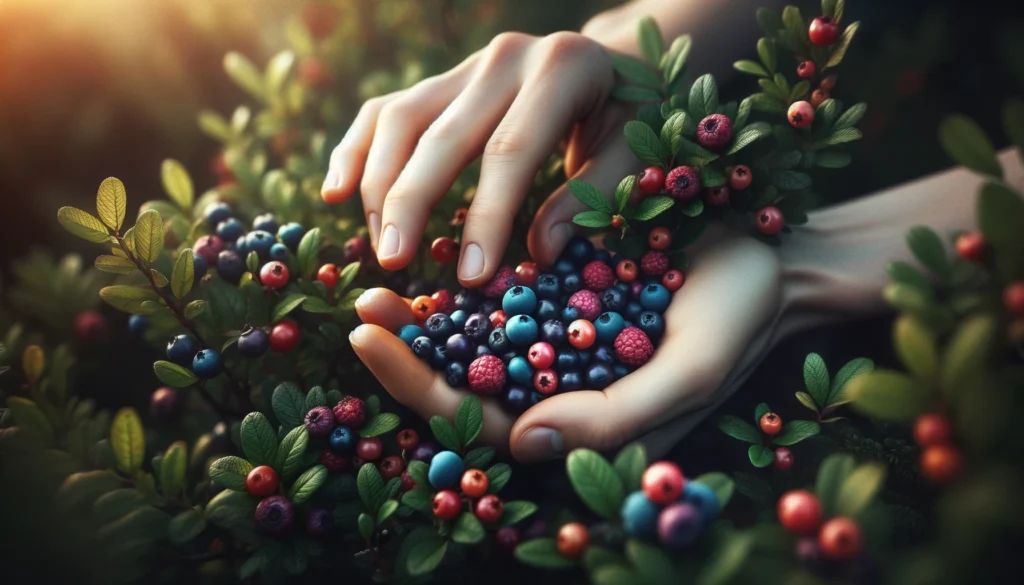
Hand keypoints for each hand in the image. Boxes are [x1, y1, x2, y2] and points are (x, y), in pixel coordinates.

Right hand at [320, 31, 641, 284]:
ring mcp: (468, 66)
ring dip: (379, 185)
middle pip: (441, 134)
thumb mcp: (635, 153)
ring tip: (381, 246)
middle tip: (396, 264)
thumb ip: (592, 199)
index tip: (469, 277)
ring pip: (400, 119)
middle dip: (412, 202)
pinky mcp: (444, 82)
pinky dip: (355, 151)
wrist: (617, 64)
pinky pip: (384, 112)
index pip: (510, 150)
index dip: (487, 216)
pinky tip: (335, 194)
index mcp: (562, 69)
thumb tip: (539, 254)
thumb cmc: (633, 119)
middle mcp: (506, 58)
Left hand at [350, 227, 786, 462]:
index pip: (487, 424)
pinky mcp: (565, 306)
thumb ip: (615, 419)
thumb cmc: (739, 319)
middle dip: (408, 357)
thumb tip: (527, 442)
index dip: (423, 390)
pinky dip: (465, 290)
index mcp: (585, 422)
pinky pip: (502, 305)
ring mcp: (560, 350)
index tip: (371, 341)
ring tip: (378, 288)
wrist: (772, 262)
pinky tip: (432, 260)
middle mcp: (563, 392)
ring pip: (478, 348)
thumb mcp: (689, 370)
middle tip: (362, 311)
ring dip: (425, 321)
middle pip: (468, 390)